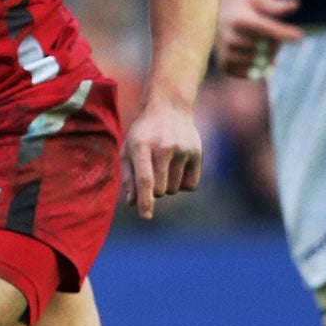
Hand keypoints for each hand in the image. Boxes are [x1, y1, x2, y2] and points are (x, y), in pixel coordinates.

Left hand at [120, 96, 202, 219]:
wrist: (169, 108)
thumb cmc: (143, 134)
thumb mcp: (128, 150)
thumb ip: (128, 177)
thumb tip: (132, 203)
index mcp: (141, 146)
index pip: (145, 180)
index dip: (145, 201)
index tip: (146, 217)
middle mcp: (164, 147)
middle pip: (160, 189)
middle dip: (153, 192)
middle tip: (151, 175)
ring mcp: (183, 149)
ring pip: (174, 189)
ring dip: (167, 186)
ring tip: (164, 167)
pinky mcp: (197, 152)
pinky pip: (190, 185)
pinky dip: (182, 184)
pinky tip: (177, 168)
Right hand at [215, 0, 301, 79]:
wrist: (211, 19)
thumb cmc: (241, 7)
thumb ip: (276, 5)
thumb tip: (296, 4)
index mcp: (240, 20)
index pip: (269, 30)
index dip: (286, 34)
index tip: (299, 36)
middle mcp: (232, 38)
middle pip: (269, 48)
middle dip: (276, 43)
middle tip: (272, 36)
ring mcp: (227, 54)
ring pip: (262, 62)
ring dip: (269, 56)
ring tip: (262, 47)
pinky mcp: (225, 66)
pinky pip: (252, 73)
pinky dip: (260, 68)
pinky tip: (261, 61)